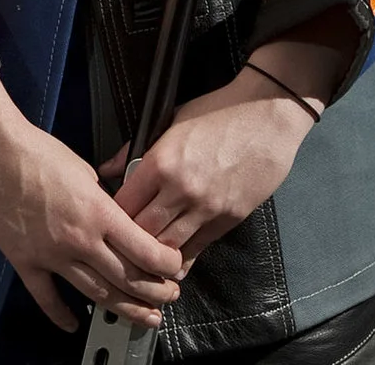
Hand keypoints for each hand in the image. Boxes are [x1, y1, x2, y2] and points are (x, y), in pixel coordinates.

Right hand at [0, 50, 181, 332]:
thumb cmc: (38, 152)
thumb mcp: (84, 170)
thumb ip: (101, 199)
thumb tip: (112, 214)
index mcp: (98, 212)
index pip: (144, 250)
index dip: (166, 265)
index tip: (176, 269)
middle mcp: (80, 240)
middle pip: (126, 278)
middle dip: (154, 293)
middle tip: (167, 298)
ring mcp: (51, 255)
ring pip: (95, 293)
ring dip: (123, 308)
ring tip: (142, 317)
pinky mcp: (25, 261)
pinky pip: (46, 296)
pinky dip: (60, 314)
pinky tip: (72, 324)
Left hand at [105, 26, 342, 262]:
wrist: (267, 116)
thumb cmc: (219, 112)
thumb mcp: (170, 121)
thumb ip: (135, 150)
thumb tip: (106, 170)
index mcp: (161, 162)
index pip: (123, 205)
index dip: (112, 216)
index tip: (110, 219)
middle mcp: (181, 189)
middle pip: (142, 232)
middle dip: (130, 240)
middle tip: (124, 243)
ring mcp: (207, 207)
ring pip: (168, 247)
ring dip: (155, 253)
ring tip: (144, 256)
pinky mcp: (228, 219)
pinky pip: (198, 249)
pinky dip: (182, 257)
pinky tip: (172, 262)